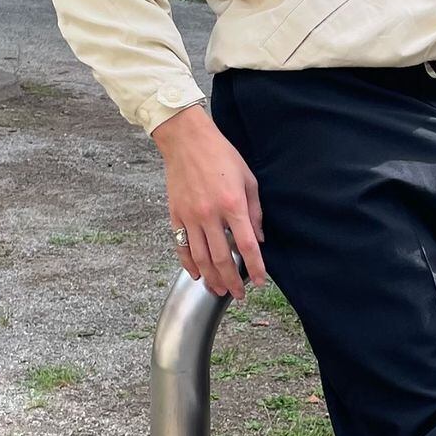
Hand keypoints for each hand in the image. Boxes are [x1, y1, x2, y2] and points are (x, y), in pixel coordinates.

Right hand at [151, 104, 266, 299]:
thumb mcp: (248, 180)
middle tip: (240, 295)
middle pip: (222, 258)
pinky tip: (198, 275)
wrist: (186, 140)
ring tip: (220, 291)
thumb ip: (255, 212)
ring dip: (212, 278)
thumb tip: (259, 239)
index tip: (260, 281)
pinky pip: (182, 246)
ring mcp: (190, 216)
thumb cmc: (221, 156)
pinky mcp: (175, 215)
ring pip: (201, 258)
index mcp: (232, 205)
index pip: (246, 245)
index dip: (255, 267)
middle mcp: (210, 214)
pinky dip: (189, 264)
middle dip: (232, 281)